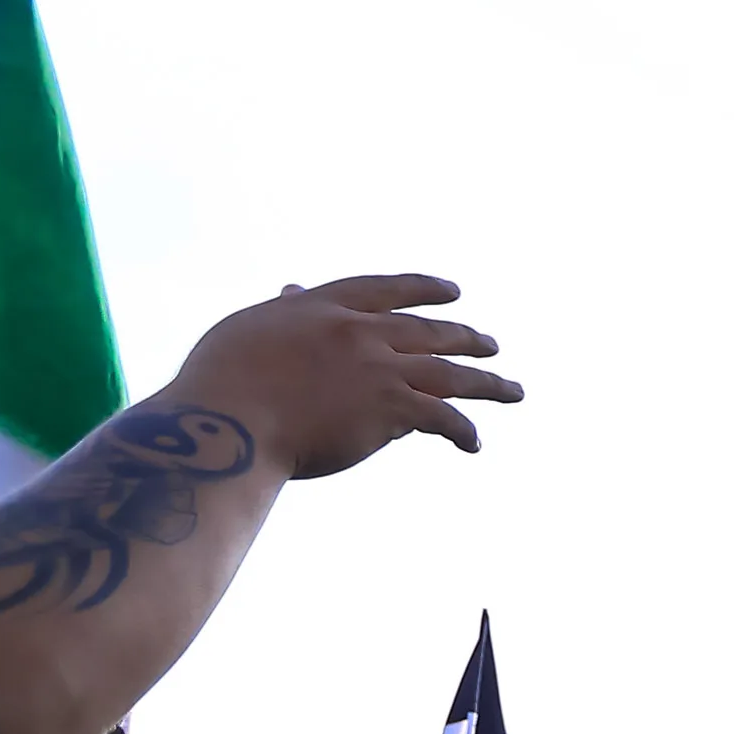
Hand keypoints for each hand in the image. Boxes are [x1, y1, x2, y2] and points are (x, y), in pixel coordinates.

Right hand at [165, 274, 519, 477]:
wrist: (222, 424)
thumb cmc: (219, 385)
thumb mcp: (248, 330)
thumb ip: (283, 313)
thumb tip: (293, 290)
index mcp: (321, 307)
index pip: (384, 290)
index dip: (424, 289)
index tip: (454, 292)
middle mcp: (358, 331)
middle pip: (428, 330)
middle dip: (466, 337)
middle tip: (491, 344)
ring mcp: (378, 369)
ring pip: (450, 373)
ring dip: (488, 382)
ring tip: (514, 390)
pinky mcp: (390, 409)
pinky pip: (443, 418)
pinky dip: (464, 431)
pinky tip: (474, 443)